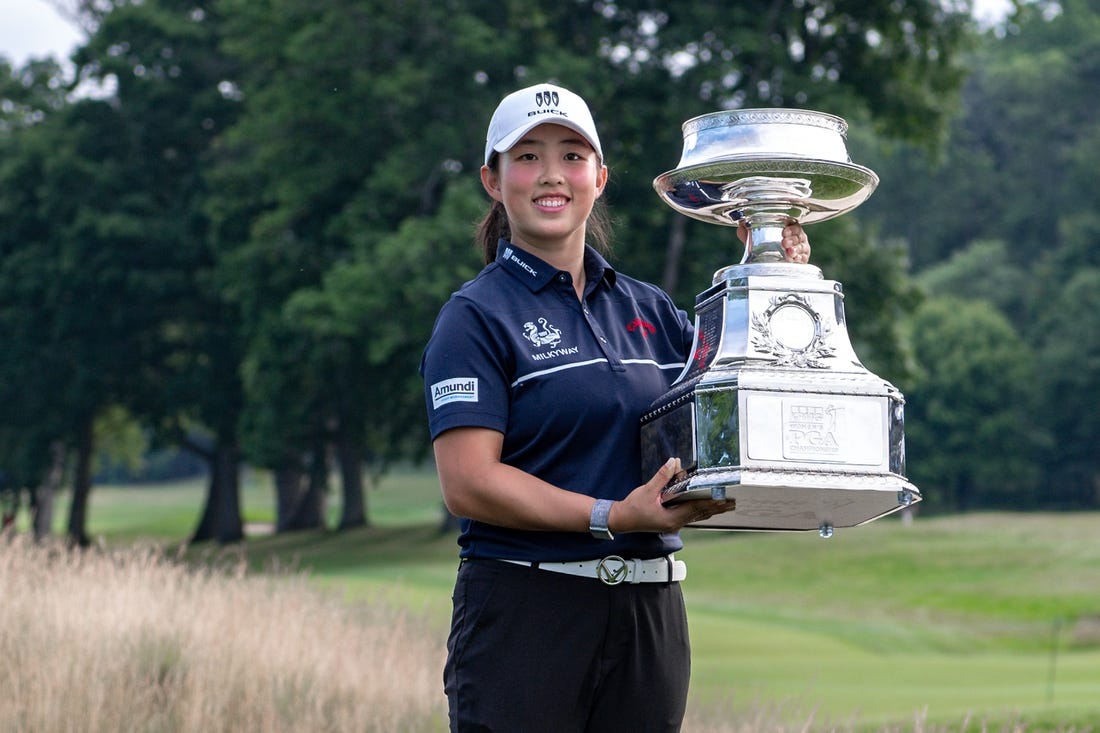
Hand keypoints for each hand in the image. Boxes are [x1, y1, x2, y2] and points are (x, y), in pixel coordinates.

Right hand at [610, 458, 736, 532]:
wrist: (620, 520)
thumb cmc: (632, 508)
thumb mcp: (647, 491)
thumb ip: (662, 476)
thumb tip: (674, 462)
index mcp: (671, 518)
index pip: (696, 508)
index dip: (710, 503)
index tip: (723, 499)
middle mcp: (675, 523)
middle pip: (700, 514)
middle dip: (716, 509)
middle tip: (732, 504)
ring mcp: (672, 524)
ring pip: (696, 516)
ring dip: (710, 510)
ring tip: (724, 506)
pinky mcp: (669, 522)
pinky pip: (689, 516)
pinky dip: (699, 511)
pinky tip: (705, 508)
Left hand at [736, 221, 811, 262]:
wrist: (769, 263)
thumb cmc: (766, 247)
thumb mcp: (755, 240)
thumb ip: (747, 234)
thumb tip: (740, 226)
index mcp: (788, 229)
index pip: (793, 225)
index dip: (790, 228)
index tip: (784, 232)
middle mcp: (796, 237)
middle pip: (799, 235)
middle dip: (792, 239)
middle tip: (784, 243)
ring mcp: (800, 248)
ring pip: (802, 247)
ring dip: (796, 249)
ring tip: (789, 253)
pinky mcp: (802, 259)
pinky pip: (804, 258)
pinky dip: (800, 258)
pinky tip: (795, 259)